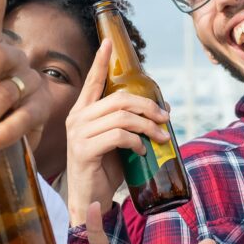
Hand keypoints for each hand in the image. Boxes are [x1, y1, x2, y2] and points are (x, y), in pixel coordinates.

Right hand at [64, 39, 173, 223]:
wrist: (89, 199)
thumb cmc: (105, 169)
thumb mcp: (119, 142)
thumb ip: (131, 124)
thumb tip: (164, 109)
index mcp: (83, 112)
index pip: (92, 81)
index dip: (101, 61)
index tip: (108, 43)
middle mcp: (77, 118)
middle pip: (119, 99)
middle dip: (148, 106)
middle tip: (166, 118)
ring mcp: (79, 134)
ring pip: (122, 117)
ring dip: (148, 126)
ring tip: (161, 137)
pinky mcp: (84, 150)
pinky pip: (118, 136)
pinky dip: (137, 142)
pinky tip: (143, 151)